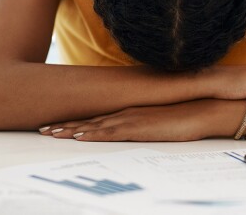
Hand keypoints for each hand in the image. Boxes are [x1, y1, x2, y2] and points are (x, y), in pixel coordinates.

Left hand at [37, 100, 223, 141]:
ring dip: (71, 130)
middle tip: (43, 130)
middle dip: (64, 126)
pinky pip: (111, 133)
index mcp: (128, 112)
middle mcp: (125, 114)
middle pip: (88, 121)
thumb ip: (143, 124)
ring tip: (50, 133)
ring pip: (94, 126)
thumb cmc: (183, 116)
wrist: (203, 109)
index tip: (55, 125)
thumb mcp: (157, 122)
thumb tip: (133, 131)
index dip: (74, 122)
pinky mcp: (139, 127)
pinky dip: (93, 134)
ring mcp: (130, 119)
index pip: (96, 118)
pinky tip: (80, 136)